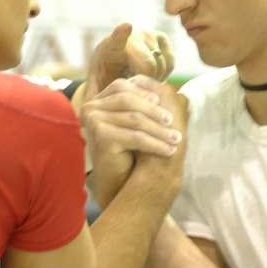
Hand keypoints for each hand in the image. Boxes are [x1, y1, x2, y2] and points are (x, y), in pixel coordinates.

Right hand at [82, 75, 182, 206]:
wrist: (115, 181)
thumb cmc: (127, 150)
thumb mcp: (132, 121)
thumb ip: (141, 102)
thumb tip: (169, 86)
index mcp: (96, 101)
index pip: (121, 86)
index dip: (143, 92)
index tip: (162, 102)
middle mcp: (90, 109)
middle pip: (128, 100)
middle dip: (154, 111)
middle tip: (174, 121)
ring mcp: (93, 122)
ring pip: (135, 119)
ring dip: (160, 130)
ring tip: (176, 138)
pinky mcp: (101, 137)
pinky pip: (136, 137)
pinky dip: (156, 144)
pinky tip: (169, 150)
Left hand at [84, 23, 174, 100]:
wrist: (113, 61)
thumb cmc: (103, 77)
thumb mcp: (95, 88)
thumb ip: (94, 98)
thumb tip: (89, 113)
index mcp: (110, 46)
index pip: (117, 38)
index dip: (122, 33)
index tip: (126, 27)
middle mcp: (132, 35)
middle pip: (149, 66)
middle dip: (145, 83)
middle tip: (135, 90)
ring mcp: (148, 34)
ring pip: (162, 66)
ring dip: (155, 80)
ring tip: (142, 82)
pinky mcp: (161, 38)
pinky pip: (170, 62)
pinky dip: (165, 73)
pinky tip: (153, 76)